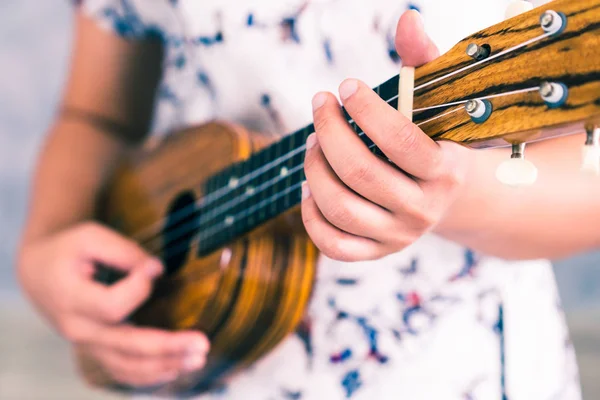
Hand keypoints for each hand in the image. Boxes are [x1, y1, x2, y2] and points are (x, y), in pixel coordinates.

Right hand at [17, 222, 209, 387]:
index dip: (139, 289)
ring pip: (128, 367)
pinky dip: (151, 374)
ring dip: (166, 365)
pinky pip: (125, 371)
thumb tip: (157, 270)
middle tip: (202, 343)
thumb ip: (124, 252)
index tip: (153, 268)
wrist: (39, 273)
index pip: (112, 306)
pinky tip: (177, 367)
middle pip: (127, 347)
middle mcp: (80, 330)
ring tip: (198, 358)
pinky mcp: (98, 350)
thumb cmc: (67, 251)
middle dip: (168, 347)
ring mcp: (88, 345)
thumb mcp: (89, 237)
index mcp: (72, 300)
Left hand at [301, 10, 471, 261]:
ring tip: (311, 143)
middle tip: (319, 106)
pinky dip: (310, 215)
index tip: (344, 87)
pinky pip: (333, 244)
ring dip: (313, 168)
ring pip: (340, 208)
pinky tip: (309, 186)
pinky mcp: (376, 252)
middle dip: (328, 132)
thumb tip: (406, 17)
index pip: (399, 141)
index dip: (364, 110)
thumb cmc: (434, 137)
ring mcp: (398, 236)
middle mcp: (422, 210)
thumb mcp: (437, 99)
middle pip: (360, 174)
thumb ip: (424, 59)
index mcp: (445, 170)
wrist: (448, 195)